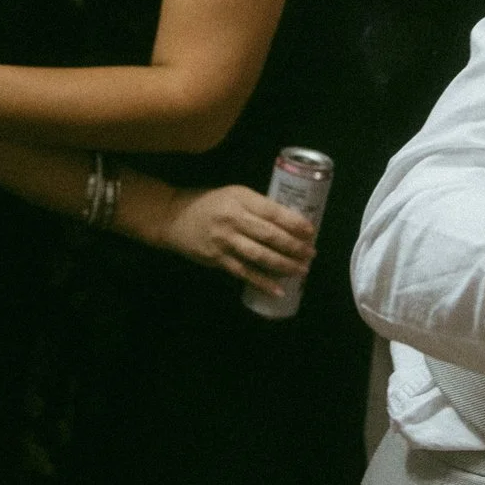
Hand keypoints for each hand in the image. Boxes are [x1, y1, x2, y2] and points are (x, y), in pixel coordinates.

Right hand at [155, 186, 315, 293]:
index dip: (294, 222)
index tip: (310, 231)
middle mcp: (233, 219)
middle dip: (294, 246)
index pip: (272, 211)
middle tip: (311, 254)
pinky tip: (278, 290)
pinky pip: (244, 272)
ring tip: (302, 270)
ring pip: (260, 255)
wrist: (172, 217)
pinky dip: (263, 282)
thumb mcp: (233, 194)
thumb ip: (256, 206)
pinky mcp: (218, 259)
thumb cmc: (208, 203)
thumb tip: (288, 221)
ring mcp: (225, 241)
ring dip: (284, 265)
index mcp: (240, 199)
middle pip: (269, 235)